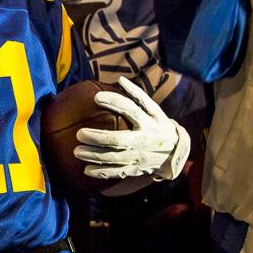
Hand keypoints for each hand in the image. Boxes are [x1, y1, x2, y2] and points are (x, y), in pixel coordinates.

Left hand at [74, 76, 189, 181]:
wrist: (176, 152)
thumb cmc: (160, 126)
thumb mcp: (155, 110)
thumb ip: (138, 96)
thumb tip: (120, 79)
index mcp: (148, 122)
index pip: (131, 109)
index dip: (114, 101)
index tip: (96, 97)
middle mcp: (143, 140)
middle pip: (118, 140)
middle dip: (98, 137)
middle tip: (79, 134)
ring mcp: (139, 157)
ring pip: (114, 158)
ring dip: (94, 156)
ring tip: (77, 151)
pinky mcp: (135, 169)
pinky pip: (116, 173)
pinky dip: (101, 172)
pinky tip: (86, 170)